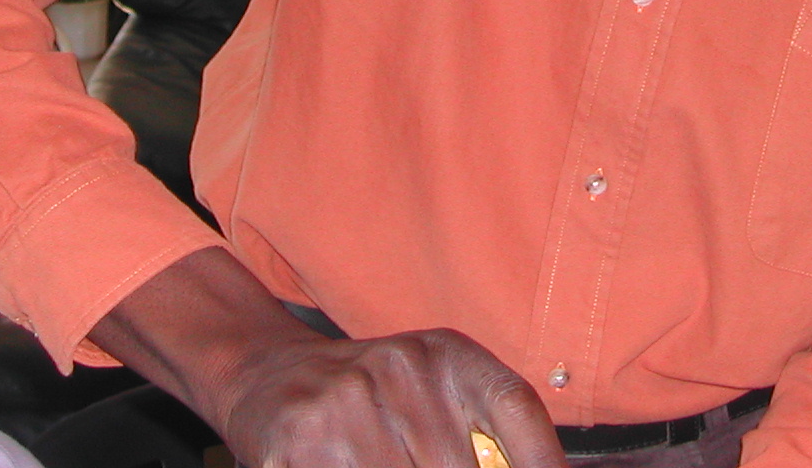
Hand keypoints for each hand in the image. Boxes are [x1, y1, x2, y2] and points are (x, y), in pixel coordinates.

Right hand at [222, 326, 560, 467]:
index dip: (542, 461)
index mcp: (447, 355)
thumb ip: (491, 433)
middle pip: (459, 466)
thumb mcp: (435, 390)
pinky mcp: (297, 443)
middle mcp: (401, 369)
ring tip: (393, 466)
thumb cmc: (371, 396)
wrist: (269, 374)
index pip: (515, 407)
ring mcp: (347, 405)